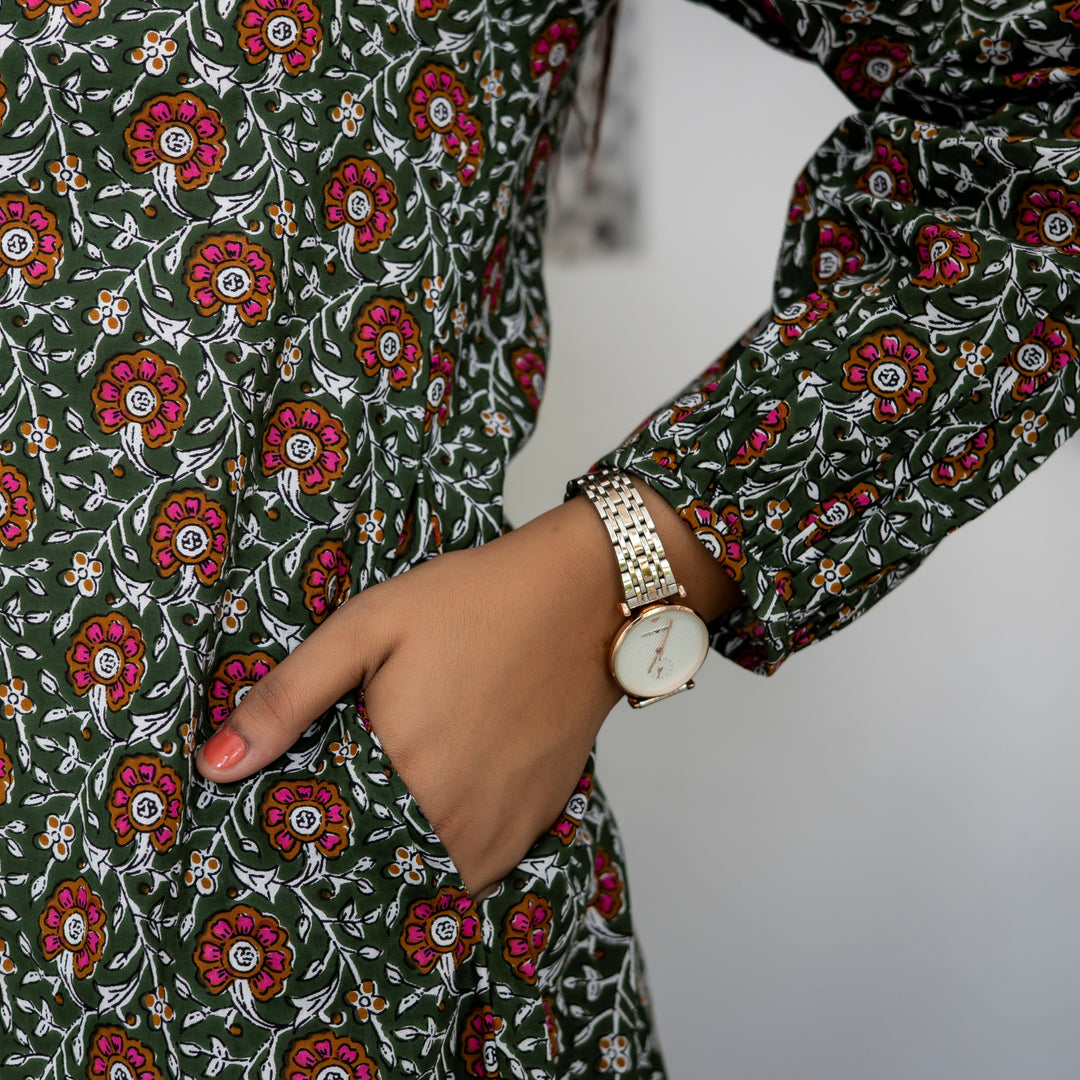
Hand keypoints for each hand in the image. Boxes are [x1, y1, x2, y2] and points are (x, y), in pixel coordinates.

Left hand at [195, 480, 742, 896]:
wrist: (583, 596)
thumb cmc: (473, 601)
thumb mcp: (368, 626)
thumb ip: (289, 697)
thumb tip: (215, 766)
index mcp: (401, 768)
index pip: (324, 846)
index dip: (298, 843)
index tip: (283, 824)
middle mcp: (452, 814)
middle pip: (376, 871)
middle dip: (345, 856)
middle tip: (331, 816)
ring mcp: (501, 824)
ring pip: (430, 881)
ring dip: (399, 863)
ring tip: (379, 818)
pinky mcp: (536, 818)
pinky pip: (480, 872)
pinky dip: (449, 860)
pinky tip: (435, 816)